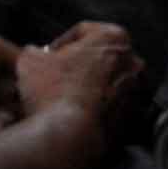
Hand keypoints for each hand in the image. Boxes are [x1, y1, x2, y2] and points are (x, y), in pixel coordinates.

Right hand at [14, 20, 147, 137]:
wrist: (69, 137)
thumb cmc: (52, 92)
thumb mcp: (30, 60)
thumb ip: (35, 51)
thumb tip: (36, 54)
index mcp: (114, 37)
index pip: (83, 32)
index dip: (59, 44)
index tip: (45, 58)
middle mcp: (133, 61)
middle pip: (99, 58)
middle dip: (77, 66)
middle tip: (55, 78)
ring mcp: (137, 92)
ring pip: (107, 83)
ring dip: (88, 88)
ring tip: (63, 100)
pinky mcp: (134, 120)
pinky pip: (112, 108)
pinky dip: (96, 110)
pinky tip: (75, 116)